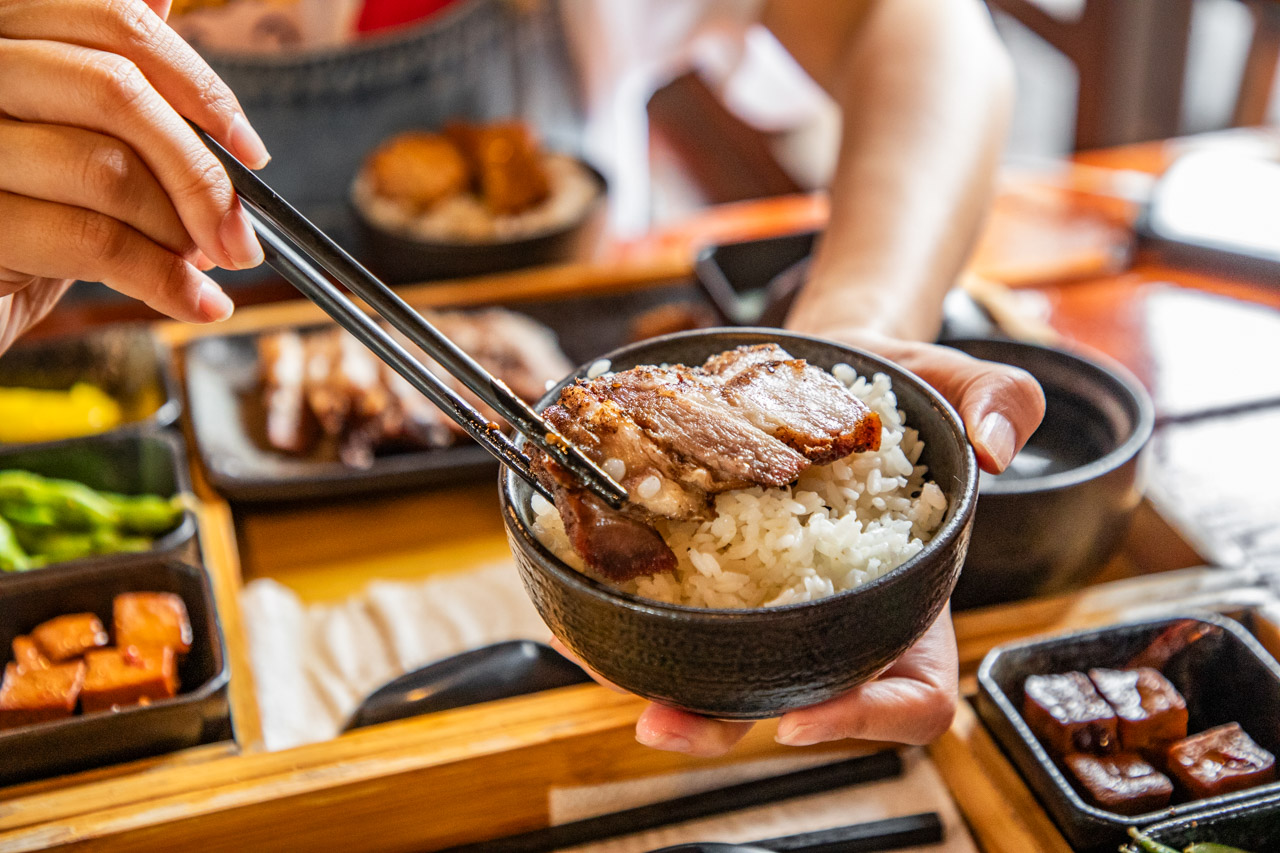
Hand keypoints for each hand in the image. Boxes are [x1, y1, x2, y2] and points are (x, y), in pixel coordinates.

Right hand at [0, 0, 270, 343]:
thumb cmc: (28, 210)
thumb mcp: (72, 132)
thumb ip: (111, 72)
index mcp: (10, 31)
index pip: (119, 25)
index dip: (198, 88)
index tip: (250, 150)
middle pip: (118, 93)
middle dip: (199, 173)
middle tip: (240, 235)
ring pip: (107, 169)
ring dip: (178, 231)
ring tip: (199, 264)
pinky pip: (92, 241)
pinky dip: (163, 280)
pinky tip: (196, 302)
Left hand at [560, 328, 1044, 756]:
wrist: (825, 368)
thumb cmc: (897, 390)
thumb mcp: (950, 379)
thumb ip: (994, 396)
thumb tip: (999, 442)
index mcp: (907, 601)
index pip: (912, 693)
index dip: (869, 717)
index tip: (810, 717)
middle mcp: (834, 620)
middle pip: (794, 703)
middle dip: (727, 722)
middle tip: (668, 721)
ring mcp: (767, 605)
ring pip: (721, 673)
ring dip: (662, 686)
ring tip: (606, 670)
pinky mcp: (710, 576)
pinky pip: (674, 615)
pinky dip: (628, 620)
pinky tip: (581, 607)